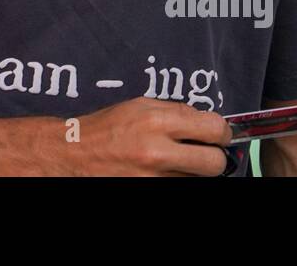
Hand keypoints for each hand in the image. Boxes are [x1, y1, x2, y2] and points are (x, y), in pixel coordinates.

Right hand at [70, 96, 233, 175]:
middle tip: (204, 152)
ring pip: (197, 179)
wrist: (75, 152)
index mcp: (157, 121)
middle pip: (215, 163)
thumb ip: (174, 112)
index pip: (214, 128)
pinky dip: (177, 178)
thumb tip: (206, 122)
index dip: (221, 132)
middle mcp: (157, 152)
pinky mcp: (148, 191)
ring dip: (192, 170)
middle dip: (214, 157)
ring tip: (175, 160)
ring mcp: (153, 178)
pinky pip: (179, 185)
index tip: (217, 134)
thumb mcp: (139, 106)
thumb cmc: (107, 127)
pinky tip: (163, 170)